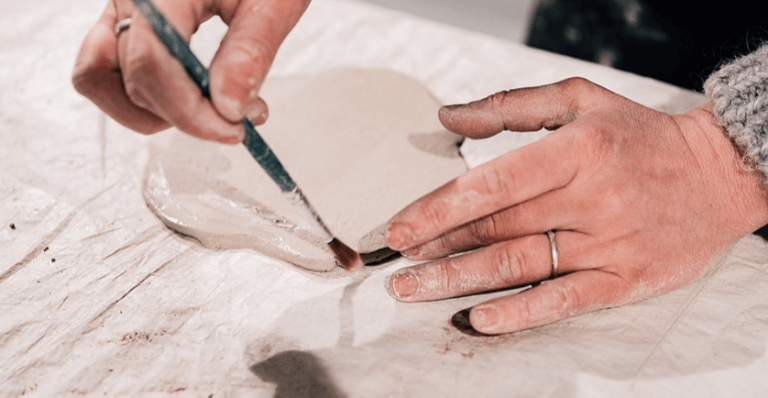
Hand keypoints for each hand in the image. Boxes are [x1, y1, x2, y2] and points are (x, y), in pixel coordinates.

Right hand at [72, 0, 308, 143]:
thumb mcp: (275, 1)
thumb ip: (251, 51)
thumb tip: (229, 108)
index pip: (150, 63)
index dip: (188, 111)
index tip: (232, 130)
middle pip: (128, 80)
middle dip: (183, 114)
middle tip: (238, 118)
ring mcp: (121, 9)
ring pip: (102, 80)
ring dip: (156, 111)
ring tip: (212, 108)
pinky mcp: (127, 22)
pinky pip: (109, 71)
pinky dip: (146, 96)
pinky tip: (192, 95)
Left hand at [385, 78, 767, 334]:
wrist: (722, 173)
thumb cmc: (640, 135)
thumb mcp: (580, 99)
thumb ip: (510, 105)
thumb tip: (449, 116)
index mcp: (576, 150)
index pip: (491, 184)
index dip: (438, 209)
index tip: (399, 228)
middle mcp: (591, 198)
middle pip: (497, 228)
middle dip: (437, 247)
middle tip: (395, 261)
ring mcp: (609, 242)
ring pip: (520, 265)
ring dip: (459, 280)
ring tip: (414, 290)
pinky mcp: (627, 279)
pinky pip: (565, 301)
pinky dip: (521, 313)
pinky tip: (480, 319)